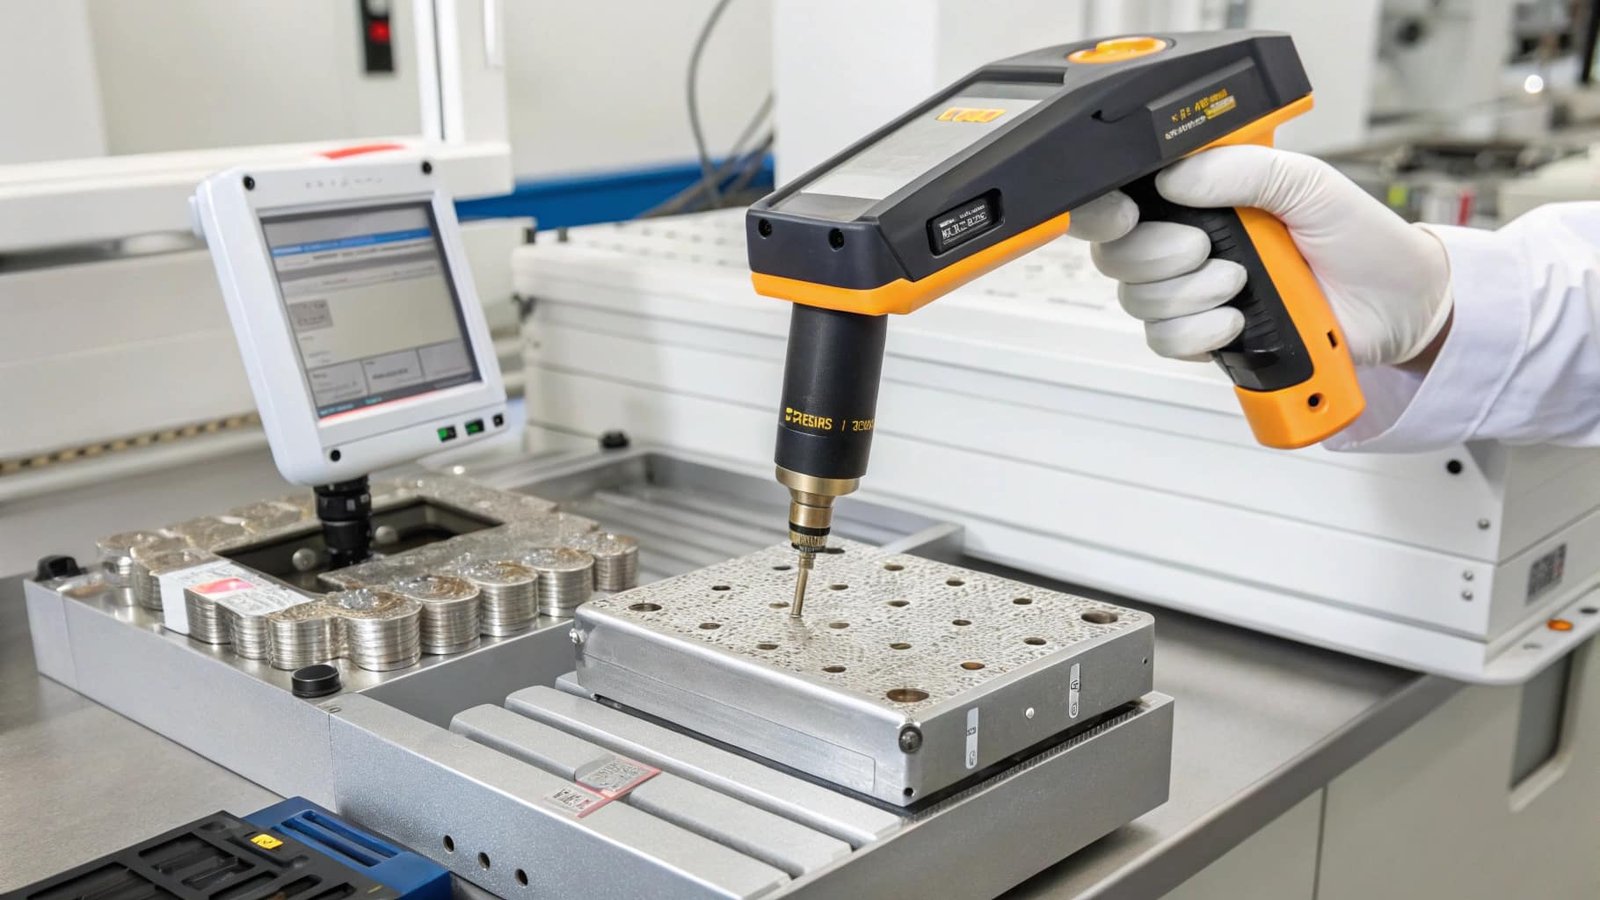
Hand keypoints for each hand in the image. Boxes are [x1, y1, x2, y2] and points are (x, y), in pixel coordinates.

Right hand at [1067, 145, 1453, 368]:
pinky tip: (1234, 323)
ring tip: (1239, 287)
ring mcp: (1195, 292)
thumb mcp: (1310, 184)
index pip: (1127, 195)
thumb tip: (1176, 176)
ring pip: (1138, 300)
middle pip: (1118, 253)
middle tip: (1204, 249)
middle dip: (1154, 255)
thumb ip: (1244, 170)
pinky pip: (1164, 341)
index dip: (1105, 208)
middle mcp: (1190, 241)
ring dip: (1186, 296)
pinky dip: (1195, 335)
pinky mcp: (1206, 337)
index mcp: (1207, 193)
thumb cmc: (1362, 239)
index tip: (1125, 214)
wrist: (1398, 309)